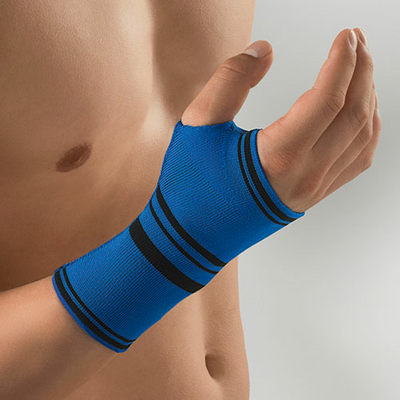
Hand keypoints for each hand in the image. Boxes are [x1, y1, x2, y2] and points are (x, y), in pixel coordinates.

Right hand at [181, 28, 380, 213]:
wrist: (192, 237)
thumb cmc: (190, 185)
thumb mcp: (198, 126)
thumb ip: (229, 81)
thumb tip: (265, 49)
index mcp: (276, 156)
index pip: (327, 100)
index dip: (342, 62)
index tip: (346, 35)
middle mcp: (304, 176)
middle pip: (354, 114)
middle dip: (362, 71)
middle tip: (357, 41)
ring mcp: (312, 190)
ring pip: (362, 137)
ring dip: (367, 97)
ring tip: (361, 69)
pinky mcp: (311, 198)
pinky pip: (356, 162)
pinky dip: (367, 131)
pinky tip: (362, 112)